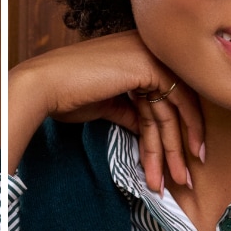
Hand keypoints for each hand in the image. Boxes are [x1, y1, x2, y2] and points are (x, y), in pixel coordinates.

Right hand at [8, 31, 203, 191]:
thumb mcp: (106, 105)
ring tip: (179, 179)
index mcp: (134, 56)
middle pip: (167, 106)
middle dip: (175, 147)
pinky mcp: (149, 65)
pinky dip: (186, 129)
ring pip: (172, 109)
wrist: (45, 86)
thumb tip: (144, 128)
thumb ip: (129, 112)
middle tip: (183, 179)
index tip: (173, 162)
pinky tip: (186, 154)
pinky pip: (178, 101)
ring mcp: (149, 55)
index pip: (159, 98)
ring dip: (175, 148)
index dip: (168, 132)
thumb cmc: (65, 95)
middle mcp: (146, 50)